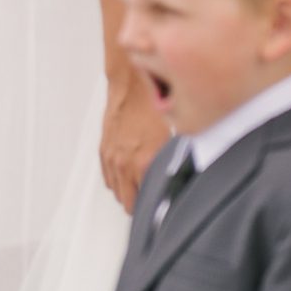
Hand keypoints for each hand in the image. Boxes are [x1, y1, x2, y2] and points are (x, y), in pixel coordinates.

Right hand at [99, 77, 168, 212]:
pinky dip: (118, 180)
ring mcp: (112, 158)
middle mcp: (124, 164)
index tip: (165, 207)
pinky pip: (108, 178)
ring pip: (117, 192)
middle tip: (155, 199)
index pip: (147, 203)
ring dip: (129, 192)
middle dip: (142, 204)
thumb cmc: (154, 103)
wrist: (132, 83)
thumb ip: (177, 159)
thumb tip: (187, 174)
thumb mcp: (176, 134)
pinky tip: (130, 173)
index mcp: (144, 163)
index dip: (158, 207)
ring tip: (143, 184)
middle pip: (128, 203)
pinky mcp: (104, 151)